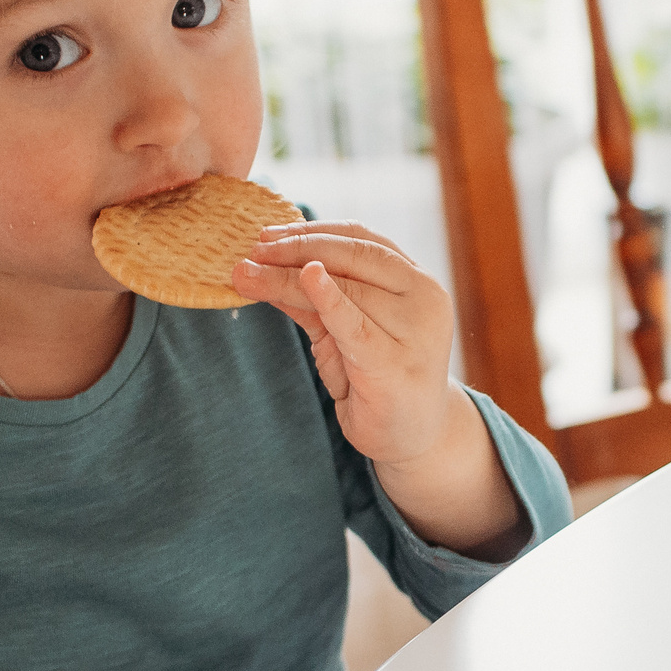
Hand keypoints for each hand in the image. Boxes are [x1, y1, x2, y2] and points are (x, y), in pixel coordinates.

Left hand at [229, 221, 459, 466]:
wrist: (414, 439)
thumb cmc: (376, 382)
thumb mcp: (339, 335)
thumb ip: (310, 302)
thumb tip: (259, 267)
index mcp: (416, 281)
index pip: (360, 240)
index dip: (311, 232)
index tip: (266, 235)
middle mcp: (425, 297)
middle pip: (351, 258)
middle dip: (295, 250)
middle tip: (250, 251)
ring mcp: (416, 331)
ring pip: (345, 288)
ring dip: (288, 278)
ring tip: (246, 274)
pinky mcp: (397, 364)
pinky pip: (356, 325)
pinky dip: (330, 299)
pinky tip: (307, 278)